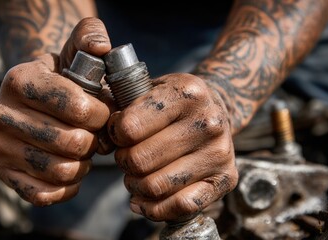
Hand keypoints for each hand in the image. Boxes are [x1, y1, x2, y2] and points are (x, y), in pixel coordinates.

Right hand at [0, 17, 111, 205]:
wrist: (35, 100)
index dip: (101, 114)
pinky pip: (45, 194)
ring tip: (82, 149)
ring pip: (62, 171)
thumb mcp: (75, 52)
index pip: (78, 108)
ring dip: (83, 163)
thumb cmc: (64, 78)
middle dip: (94, 140)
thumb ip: (90, 38)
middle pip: (72, 143)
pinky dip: (67, 186)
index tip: (102, 111)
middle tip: (94, 133)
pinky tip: (71, 168)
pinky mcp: (2, 172)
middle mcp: (1, 113)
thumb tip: (102, 46)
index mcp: (20, 80)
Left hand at [107, 73, 238, 221]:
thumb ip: (117, 107)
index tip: (119, 134)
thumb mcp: (148, 89)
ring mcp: (219, 153)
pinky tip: (146, 199)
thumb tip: (101, 142)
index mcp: (187, 93)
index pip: (130, 127)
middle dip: (123, 162)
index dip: (114, 134)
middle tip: (126, 157)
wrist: (216, 109)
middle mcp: (208, 122)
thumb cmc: (173, 102)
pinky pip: (182, 206)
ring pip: (156, 186)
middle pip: (140, 160)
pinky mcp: (226, 178)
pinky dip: (156, 209)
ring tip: (136, 175)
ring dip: (135, 186)